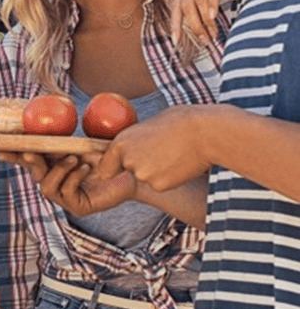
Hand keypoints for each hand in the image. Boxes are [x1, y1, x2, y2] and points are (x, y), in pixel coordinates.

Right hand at [0, 152, 135, 215]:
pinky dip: (74, 177)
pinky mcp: (77, 207)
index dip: (12, 155)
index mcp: (52, 165)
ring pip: (45, 185)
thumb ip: (63, 140)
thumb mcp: (82, 144)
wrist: (130, 174)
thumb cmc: (107, 157)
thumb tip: (49, 117)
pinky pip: (65, 191)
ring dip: (58, 169)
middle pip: (31, 172)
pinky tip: (86, 169)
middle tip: (29, 152)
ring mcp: (64, 197)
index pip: (27, 160)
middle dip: (29, 162)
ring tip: (73, 158)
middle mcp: (54, 182)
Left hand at [96, 105, 210, 191]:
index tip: (122, 167)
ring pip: (146, 178)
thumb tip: (128, 147)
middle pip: (129, 171)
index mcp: (121, 142)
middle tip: (160, 154)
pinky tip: (179, 165)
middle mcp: (127, 160)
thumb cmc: (179, 123)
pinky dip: (169, 179)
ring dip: (156, 172)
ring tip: (173, 156)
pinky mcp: (159, 185)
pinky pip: (160, 185)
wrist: (203, 133)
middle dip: (141, 166)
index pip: (106, 166)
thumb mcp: (147, 126)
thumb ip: (134, 140)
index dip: (115, 167)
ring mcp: (142, 174)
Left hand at [174, 0, 240, 44]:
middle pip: (185, 5)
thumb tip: (207, 0)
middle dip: (192, 27)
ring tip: (211, 35)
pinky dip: (211, 1)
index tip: (176, 40)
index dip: (175, 22)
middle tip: (203, 43)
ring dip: (203, 19)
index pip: (177, 3)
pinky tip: (212, 15)